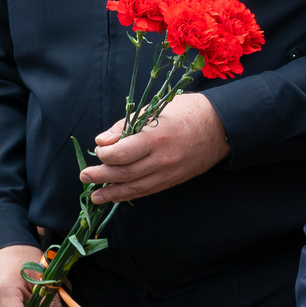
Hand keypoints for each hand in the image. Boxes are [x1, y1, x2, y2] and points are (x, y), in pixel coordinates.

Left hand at [82, 92, 228, 201]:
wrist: (220, 128)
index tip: (97, 151)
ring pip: (134, 188)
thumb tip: (101, 141)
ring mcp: (168, 173)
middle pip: (124, 174)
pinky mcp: (172, 181)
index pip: (122, 154)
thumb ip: (126, 125)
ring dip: (111, 193)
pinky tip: (115, 196)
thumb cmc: (187, 111)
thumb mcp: (156, 110)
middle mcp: (161, 160)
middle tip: (84, 176)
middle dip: (101, 177)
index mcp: (155, 138)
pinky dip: (129, 195)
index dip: (105, 156)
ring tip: (94, 196)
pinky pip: (147, 191)